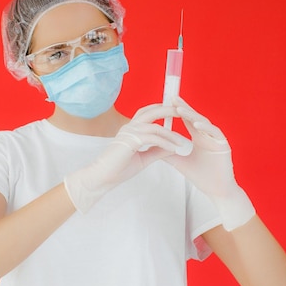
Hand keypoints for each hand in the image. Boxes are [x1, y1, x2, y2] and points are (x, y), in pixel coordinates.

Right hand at [64, 103, 190, 212]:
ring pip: (155, 126)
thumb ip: (156, 151)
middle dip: (168, 110)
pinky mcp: (130, 141)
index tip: (174, 110)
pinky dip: (165, 143)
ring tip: (182, 141)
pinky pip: (153, 138)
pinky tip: (174, 149)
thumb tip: (172, 148)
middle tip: (182, 111)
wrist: (102, 177)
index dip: (160, 109)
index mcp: (130, 129)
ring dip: (171, 134)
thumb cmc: (118, 169)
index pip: (146, 113)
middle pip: (151, 112)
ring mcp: (129, 133)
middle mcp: (129, 127)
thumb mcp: (143, 159)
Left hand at [165, 97, 255, 229]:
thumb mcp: (180, 162)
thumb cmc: (202, 177)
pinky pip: (214, 133)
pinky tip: (196, 124)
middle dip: (183, 108)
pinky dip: (205, 128)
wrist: (217, 191)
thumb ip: (167, 153)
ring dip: (192, 116)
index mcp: (199, 137)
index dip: (178, 111)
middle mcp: (208, 135)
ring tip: (180, 110)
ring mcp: (216, 139)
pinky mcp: (223, 144)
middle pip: (194, 118)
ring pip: (203, 123)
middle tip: (172, 98)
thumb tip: (152, 146)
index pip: (187, 120)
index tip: (167, 102)